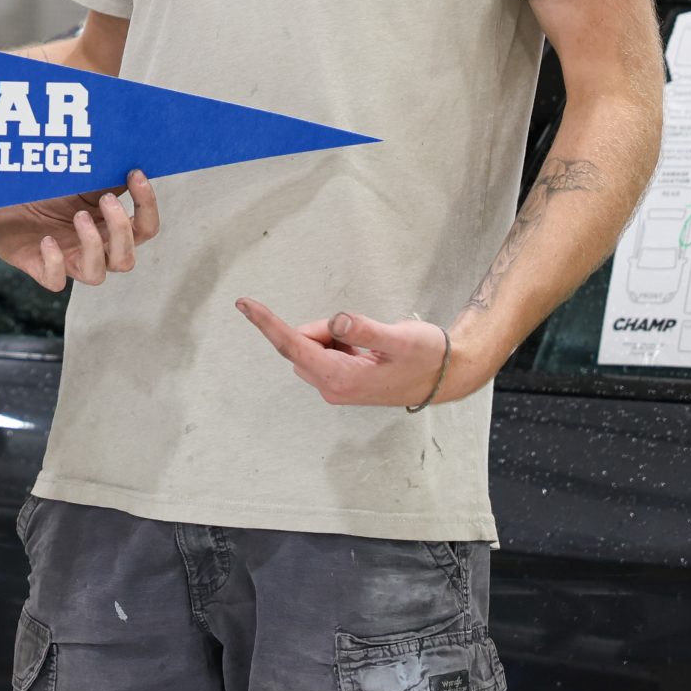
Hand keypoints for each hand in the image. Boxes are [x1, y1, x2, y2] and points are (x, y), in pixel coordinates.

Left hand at [0, 172, 159, 291]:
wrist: (5, 207)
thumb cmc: (48, 196)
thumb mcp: (80, 182)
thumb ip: (107, 175)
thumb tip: (131, 154)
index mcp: (111, 230)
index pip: (144, 229)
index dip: (146, 205)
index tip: (136, 174)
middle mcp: (96, 252)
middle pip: (126, 259)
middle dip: (121, 229)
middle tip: (106, 199)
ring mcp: (70, 263)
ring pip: (96, 274)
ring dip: (93, 245)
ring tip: (78, 216)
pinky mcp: (43, 270)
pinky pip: (56, 281)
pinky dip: (55, 262)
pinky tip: (48, 240)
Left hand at [234, 303, 456, 407]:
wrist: (447, 376)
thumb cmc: (426, 356)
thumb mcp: (400, 338)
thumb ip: (366, 330)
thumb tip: (336, 322)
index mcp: (340, 378)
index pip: (293, 346)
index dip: (267, 323)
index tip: (244, 303)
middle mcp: (332, 387)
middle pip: (302, 343)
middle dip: (321, 329)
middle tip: (361, 330)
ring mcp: (336, 387)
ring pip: (313, 346)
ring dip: (332, 336)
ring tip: (372, 344)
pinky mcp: (343, 382)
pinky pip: (325, 351)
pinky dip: (339, 342)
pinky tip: (369, 350)